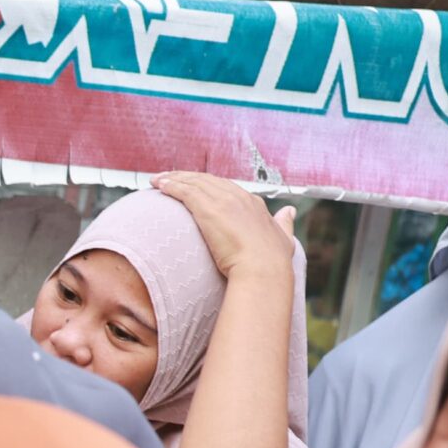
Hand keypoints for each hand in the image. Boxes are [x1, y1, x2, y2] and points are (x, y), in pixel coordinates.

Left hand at [153, 173, 297, 282]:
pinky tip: (159, 185)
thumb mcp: (283, 238)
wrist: (262, 269)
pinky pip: (184, 191)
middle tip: (168, 178)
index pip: (225, 187)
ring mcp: (223, 201)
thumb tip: (289, 211)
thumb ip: (284, 224)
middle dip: (186, 177)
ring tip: (157, 180)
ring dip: (173, 179)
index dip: (208, 185)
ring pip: (193, 182)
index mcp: (253, 203)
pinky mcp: (208, 209)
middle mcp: (238, 197)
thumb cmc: (271, 262)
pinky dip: (170, 186)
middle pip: (206, 180)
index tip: (194, 186)